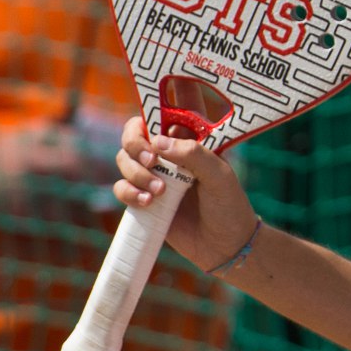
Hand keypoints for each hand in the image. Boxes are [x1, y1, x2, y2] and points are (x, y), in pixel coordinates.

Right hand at [114, 115, 258, 273]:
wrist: (224, 246)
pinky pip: (122, 187)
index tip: (153, 115)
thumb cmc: (228, 204)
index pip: (168, 109)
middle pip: (135, 132)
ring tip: (159, 192)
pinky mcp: (143, 198)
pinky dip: (128, 192)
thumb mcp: (219, 175)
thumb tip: (157, 141)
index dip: (156, 104)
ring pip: (124, 159)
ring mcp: (154, 175)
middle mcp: (169, 152)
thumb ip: (193, 154)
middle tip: (152, 161)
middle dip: (136, 143)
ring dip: (135, 172)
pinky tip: (148, 203)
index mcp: (191, 138)